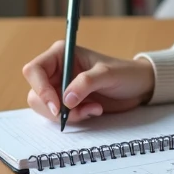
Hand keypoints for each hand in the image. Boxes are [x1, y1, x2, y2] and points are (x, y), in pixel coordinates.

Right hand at [22, 42, 155, 122]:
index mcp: (61, 54)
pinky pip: (59, 116)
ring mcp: (60, 88)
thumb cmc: (125, 73)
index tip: (57, 106)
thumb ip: (86, 83)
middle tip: (79, 111)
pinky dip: (74, 118)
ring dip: (68, 115)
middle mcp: (57, 70)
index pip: (34, 70)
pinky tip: (94, 110)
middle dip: (55, 108)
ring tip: (92, 109)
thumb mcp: (107, 74)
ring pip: (45, 108)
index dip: (40, 88)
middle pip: (36, 93)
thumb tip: (65, 99)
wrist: (138, 87)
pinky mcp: (68, 103)